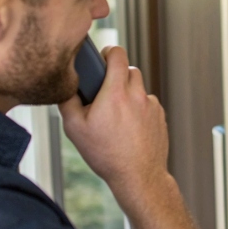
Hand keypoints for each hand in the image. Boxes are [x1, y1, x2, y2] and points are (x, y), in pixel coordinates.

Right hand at [58, 46, 169, 202]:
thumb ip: (67, 101)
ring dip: (128, 94)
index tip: (103, 57)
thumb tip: (65, 85)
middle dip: (117, 76)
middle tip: (105, 93)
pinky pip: (148, 104)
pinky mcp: (161, 117)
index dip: (109, 52)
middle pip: (129, 69)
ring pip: (139, 88)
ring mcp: (152, 105)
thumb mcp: (74, 128)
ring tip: (116, 116)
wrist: (138, 177)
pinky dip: (139, 109)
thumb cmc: (105, 154)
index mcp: (116, 92)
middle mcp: (137, 95)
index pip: (118, 53)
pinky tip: (129, 128)